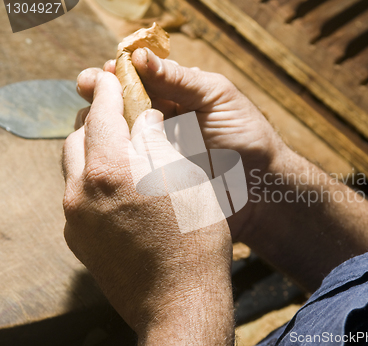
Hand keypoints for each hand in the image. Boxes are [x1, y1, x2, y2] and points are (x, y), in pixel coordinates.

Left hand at [63, 72, 233, 343]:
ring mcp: (75, 219)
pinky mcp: (78, 240)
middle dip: (97, 119)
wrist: (180, 302)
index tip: (114, 76)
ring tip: (122, 150)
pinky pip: (78, 195)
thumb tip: (142, 116)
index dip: (109, 89)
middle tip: (121, 114)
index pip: (101, 113)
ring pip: (74, 167)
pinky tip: (121, 186)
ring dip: (94, 150)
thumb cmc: (195, 239)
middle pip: (79, 137)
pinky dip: (94, 179)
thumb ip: (156, 140)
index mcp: (110, 170)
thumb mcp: (185, 178)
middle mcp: (81, 192)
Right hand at [76, 49, 286, 240]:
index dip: (118, 75)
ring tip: (90, 118)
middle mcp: (162, 122)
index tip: (101, 73)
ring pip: (119, 134)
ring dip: (101, 124)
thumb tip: (137, 56)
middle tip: (87, 88)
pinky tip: (99, 149)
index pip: (141, 80)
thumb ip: (180, 80)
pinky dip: (112, 155)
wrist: (262, 190)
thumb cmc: (246, 138)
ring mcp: (155, 151)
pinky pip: (126, 164)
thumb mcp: (217, 99)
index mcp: (178, 98)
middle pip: (123, 105)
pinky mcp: (153, 178)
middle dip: (102, 95)